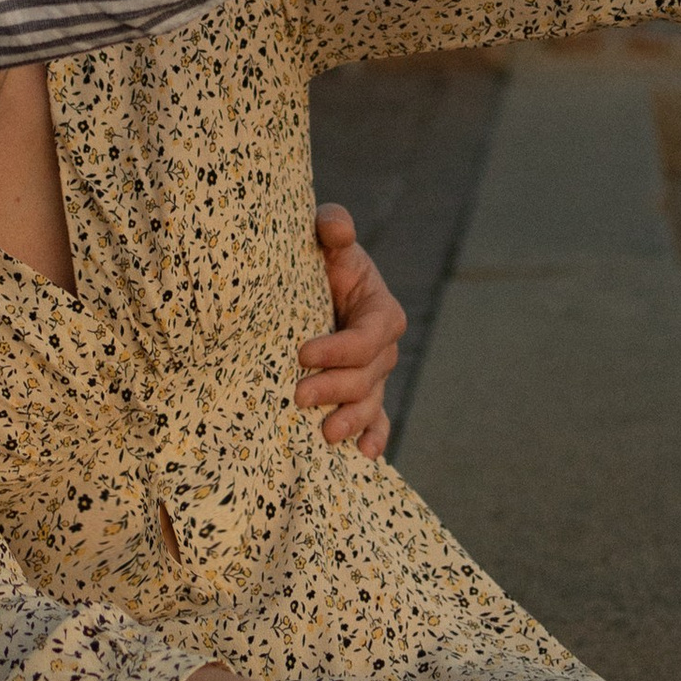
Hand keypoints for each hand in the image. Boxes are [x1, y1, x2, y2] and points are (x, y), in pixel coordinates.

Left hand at [298, 208, 407, 455]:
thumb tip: (336, 229)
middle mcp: (382, 347)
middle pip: (367, 376)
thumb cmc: (319, 259)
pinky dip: (374, 437)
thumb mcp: (324, 237)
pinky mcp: (361, 394)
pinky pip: (376, 420)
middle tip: (298, 395)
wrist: (309, 285)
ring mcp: (373, 375)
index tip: (302, 352)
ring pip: (370, 403)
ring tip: (325, 434)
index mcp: (380, 309)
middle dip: (335, 388)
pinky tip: (364, 455)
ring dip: (351, 420)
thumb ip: (332, 226)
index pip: (368, 336)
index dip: (340, 348)